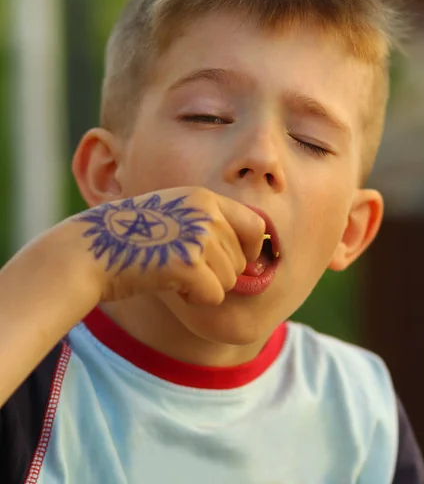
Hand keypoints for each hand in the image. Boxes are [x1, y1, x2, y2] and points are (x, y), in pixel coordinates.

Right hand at [75, 187, 265, 304]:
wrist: (91, 248)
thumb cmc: (131, 237)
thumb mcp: (174, 215)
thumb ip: (210, 226)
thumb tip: (254, 258)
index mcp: (204, 198)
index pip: (255, 225)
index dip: (252, 250)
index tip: (240, 263)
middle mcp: (206, 213)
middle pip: (241, 261)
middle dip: (219, 274)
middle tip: (185, 270)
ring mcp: (198, 236)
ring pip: (229, 281)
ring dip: (204, 287)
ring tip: (172, 273)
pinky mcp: (188, 263)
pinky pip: (213, 296)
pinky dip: (194, 299)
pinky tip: (170, 285)